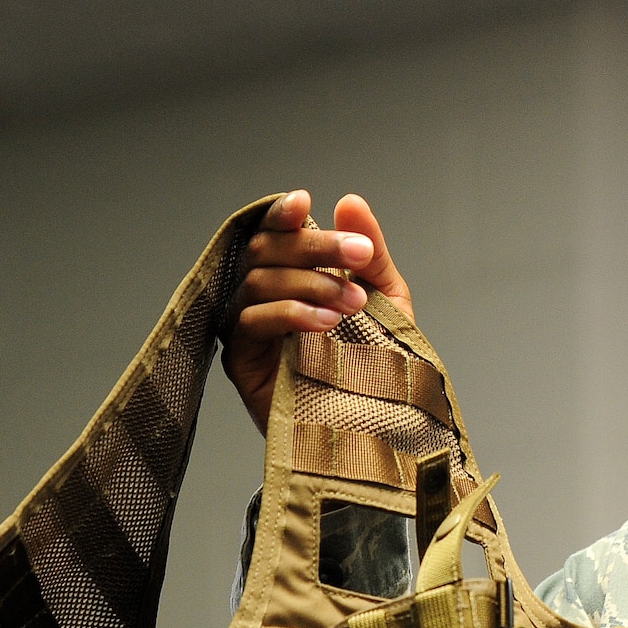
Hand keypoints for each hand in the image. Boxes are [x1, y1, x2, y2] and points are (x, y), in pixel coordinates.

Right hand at [225, 189, 413, 431]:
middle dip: (315, 246)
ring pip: (258, 280)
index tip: (305, 202)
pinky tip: (326, 324)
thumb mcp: (386, 299)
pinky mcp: (240, 360)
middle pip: (265, 248)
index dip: (281, 212)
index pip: (273, 231)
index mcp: (293, 274)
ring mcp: (247, 326)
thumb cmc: (379, 364)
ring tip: (352, 304)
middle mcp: (262, 295)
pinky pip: (252, 320)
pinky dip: (290, 313)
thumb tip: (349, 202)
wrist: (379, 425)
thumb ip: (369, 252)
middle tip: (359, 256)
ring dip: (310, 283)